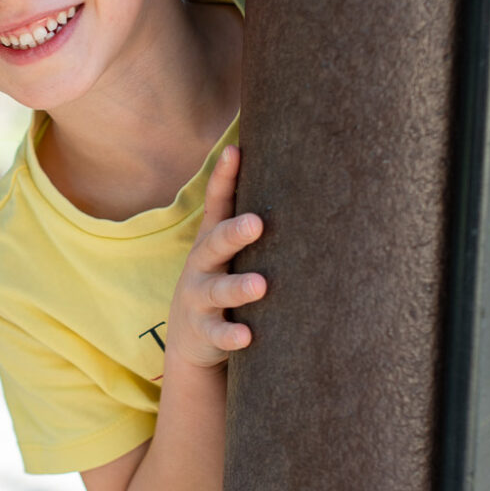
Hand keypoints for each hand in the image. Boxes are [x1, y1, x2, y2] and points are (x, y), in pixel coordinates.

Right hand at [167, 144, 265, 370]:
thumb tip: (297, 176)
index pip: (216, 204)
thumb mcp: (228, 253)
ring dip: (237, 288)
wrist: (191, 339)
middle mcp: (202, 266)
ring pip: (217, 291)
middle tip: (256, 223)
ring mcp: (200, 298)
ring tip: (260, 285)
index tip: (235, 151)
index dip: (223, 178)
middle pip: (214, 244)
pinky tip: (247, 337)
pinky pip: (217, 335)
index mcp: (211, 241)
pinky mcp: (203, 332)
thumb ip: (248, 224)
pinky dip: (230, 337)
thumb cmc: (222, 282)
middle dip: (234, 233)